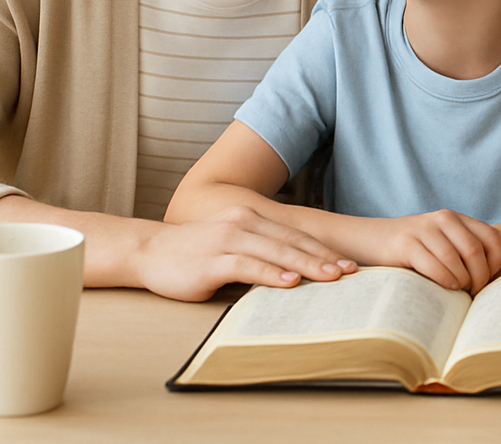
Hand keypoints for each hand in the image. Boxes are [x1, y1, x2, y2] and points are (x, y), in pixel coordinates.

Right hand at [131, 206, 357, 299]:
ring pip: (276, 252)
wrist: (149, 251)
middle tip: (351, 271)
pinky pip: (247, 266)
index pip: (296, 234)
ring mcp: (227, 239)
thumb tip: (296, 268)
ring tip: (331, 277)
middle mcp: (244, 223)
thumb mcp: (233, 243)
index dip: (324, 248)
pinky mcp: (212, 260)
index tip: (348, 262)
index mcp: (252, 217)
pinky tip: (290, 283)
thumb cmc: (195, 252)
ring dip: (306, 265)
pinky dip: (271, 274)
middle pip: (292, 242)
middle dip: (324, 257)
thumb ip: (261, 249)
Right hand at [378, 210, 500, 293]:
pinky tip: (447, 288)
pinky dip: (445, 280)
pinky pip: (434, 265)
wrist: (373, 238)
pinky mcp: (406, 244)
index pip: (492, 239)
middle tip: (474, 292)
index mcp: (457, 218)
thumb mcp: (443, 241)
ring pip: (455, 259)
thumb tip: (492, 278)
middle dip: (479, 277)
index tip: (488, 280)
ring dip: (461, 281)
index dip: (496, 263)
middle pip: (474, 251)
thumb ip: (464, 250)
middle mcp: (443, 218)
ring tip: (460, 292)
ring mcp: (424, 229)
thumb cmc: (416, 249)